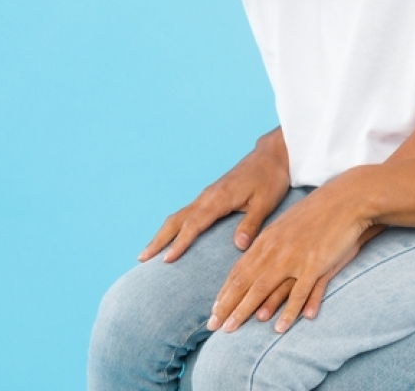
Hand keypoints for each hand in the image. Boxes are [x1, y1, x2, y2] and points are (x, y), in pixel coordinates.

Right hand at [139, 130, 290, 262]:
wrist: (272, 154)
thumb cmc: (271, 178)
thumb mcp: (266, 203)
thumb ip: (251, 224)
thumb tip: (239, 246)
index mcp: (218, 199)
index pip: (194, 224)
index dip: (180, 243)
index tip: (166, 260)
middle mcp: (207, 196)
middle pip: (176, 219)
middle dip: (159, 239)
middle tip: (141, 258)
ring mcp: (207, 195)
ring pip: (178, 216)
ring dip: (163, 234)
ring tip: (148, 252)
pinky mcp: (211, 195)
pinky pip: (187, 213)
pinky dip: (174, 226)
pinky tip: (172, 238)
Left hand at [208, 170, 374, 333]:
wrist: (347, 199)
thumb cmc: (318, 212)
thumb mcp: (287, 224)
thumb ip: (271, 243)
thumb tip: (256, 259)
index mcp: (267, 239)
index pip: (239, 270)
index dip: (225, 292)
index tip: (214, 310)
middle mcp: (275, 249)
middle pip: (244, 282)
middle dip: (227, 306)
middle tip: (212, 326)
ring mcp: (294, 257)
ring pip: (264, 288)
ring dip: (245, 310)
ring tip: (232, 329)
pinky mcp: (315, 264)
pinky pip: (299, 293)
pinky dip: (288, 311)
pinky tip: (280, 328)